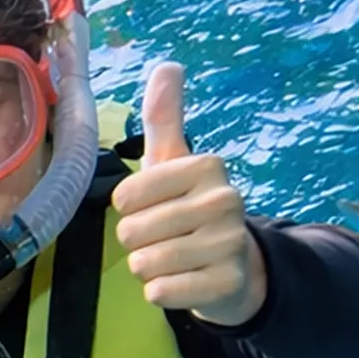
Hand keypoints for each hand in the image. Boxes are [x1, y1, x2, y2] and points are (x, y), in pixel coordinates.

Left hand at [110, 62, 266, 326]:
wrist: (235, 268)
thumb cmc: (190, 210)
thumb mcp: (174, 163)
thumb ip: (165, 118)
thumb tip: (168, 64)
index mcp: (207, 166)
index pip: (124, 196)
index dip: (128, 209)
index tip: (155, 207)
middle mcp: (224, 199)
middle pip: (131, 233)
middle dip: (138, 242)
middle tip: (167, 238)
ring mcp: (229, 243)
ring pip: (144, 264)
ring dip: (148, 268)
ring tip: (175, 259)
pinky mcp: (227, 283)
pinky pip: (161, 292)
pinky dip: (162, 293)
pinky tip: (184, 282)